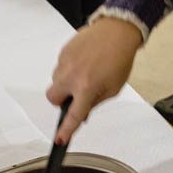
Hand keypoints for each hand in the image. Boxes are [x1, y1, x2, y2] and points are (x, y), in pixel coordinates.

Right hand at [47, 15, 143, 143]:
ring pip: (56, 81)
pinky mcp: (63, 52)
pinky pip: (61, 67)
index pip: (73, 114)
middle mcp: (73, 76)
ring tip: (86, 73)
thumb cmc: (119, 59)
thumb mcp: (113, 88)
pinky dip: (69, 69)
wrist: (117, 31)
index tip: (60, 140)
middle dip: (60, 101)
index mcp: (87, 87)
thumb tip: (81, 112)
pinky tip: (84, 62)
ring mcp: (65, 63)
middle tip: (75, 96)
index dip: (66, 130)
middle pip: (52, 98)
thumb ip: (95, 102)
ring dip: (66, 83)